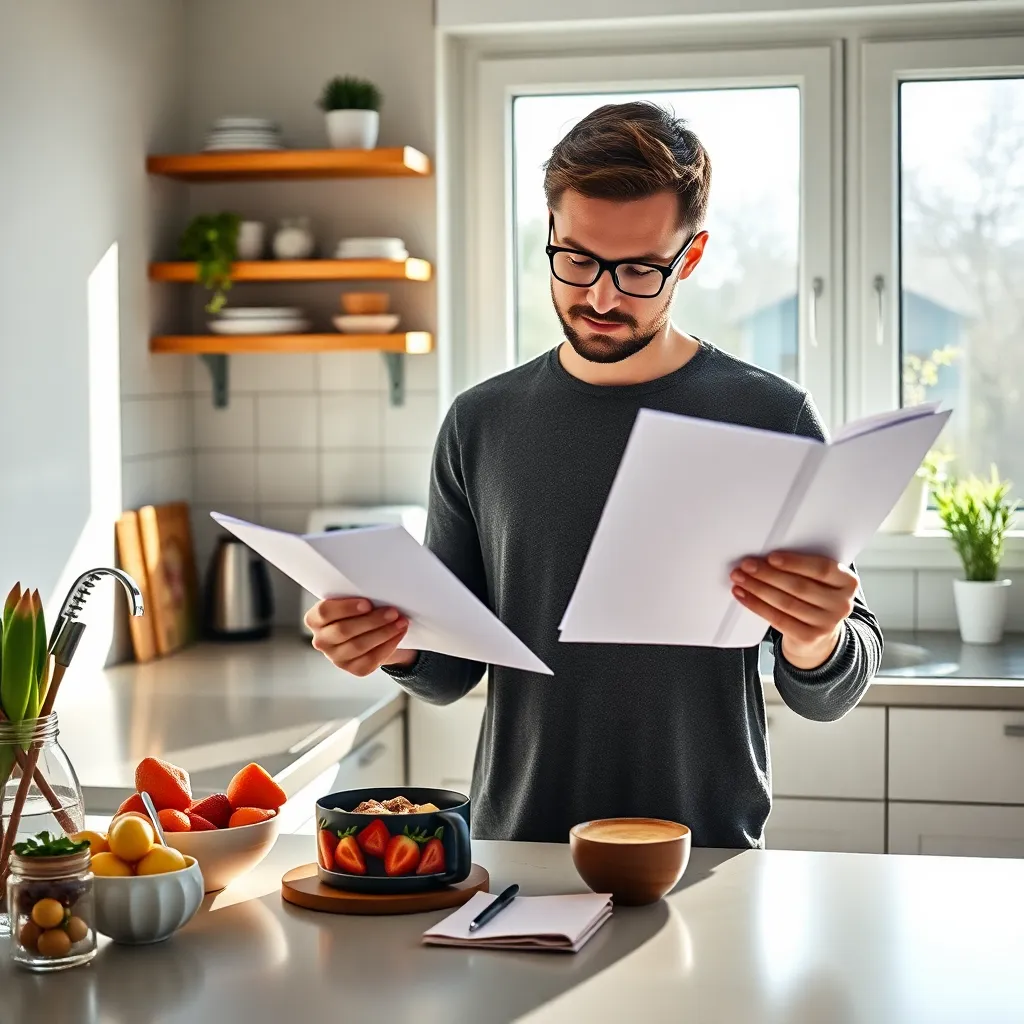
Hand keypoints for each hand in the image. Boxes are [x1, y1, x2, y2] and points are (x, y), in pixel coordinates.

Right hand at [305, 598, 416, 676]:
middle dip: (371, 620)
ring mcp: (336, 657)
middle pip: (343, 630)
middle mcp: (321, 640)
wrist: (370, 633)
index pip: (324, 612)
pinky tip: (398, 634)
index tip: (367, 603)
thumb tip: (379, 594)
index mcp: (315, 619)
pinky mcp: (353, 669)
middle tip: (392, 612)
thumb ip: (357, 598)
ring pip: (358, 646)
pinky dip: (388, 646)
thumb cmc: (359, 612)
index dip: (346, 608)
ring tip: (401, 622)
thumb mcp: (354, 601)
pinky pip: (370, 659)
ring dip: (383, 633)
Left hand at [730, 552, 857, 669]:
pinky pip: (777, 619)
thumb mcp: (820, 581)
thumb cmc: (815, 598)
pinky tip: (743, 595)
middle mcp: (842, 604)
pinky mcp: (809, 637)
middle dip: (768, 574)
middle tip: (746, 565)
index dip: (795, 563)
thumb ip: (805, 568)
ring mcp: (827, 623)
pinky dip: (756, 605)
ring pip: (786, 603)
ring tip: (740, 578)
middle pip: (799, 586)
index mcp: (847, 582)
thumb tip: (766, 556)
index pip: (821, 568)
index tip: (771, 557)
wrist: (819, 636)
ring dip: (757, 588)